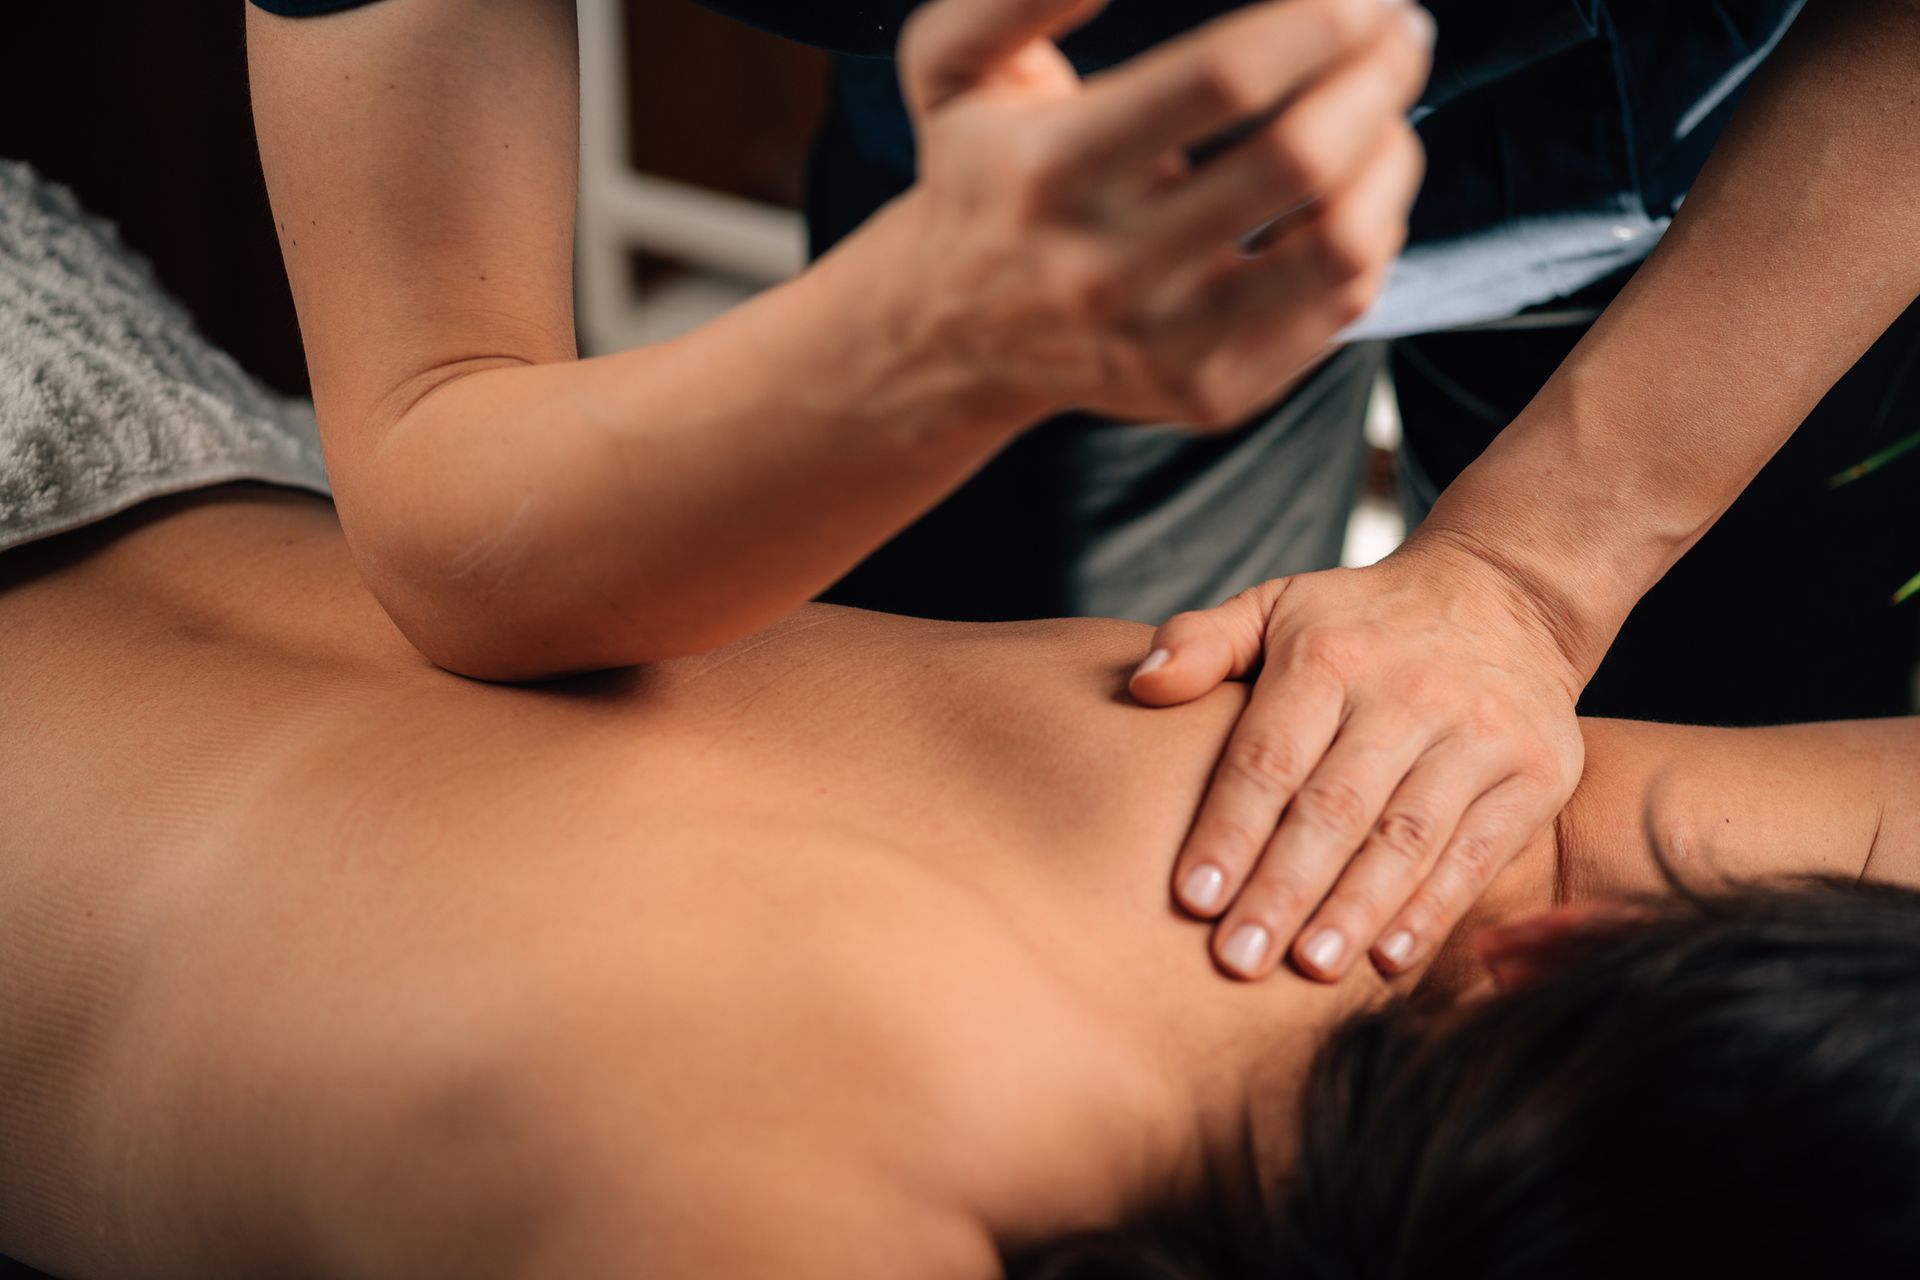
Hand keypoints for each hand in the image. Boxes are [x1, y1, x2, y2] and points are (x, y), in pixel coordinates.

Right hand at [891, 0, 1433, 429]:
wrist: (954, 332)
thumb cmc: (978, 173)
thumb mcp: (952, 63)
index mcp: (1051, 171)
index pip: (1225, 79)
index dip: (1321, 20)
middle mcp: (1106, 270)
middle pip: (1299, 159)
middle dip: (1379, 78)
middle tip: (1402, 35)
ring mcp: (1164, 344)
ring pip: (1341, 246)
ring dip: (1392, 159)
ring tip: (1386, 113)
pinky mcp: (1208, 392)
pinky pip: (1338, 309)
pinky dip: (1371, 234)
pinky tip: (1352, 193)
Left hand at [1129, 540, 1586, 981]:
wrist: (1507, 594)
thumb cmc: (1362, 621)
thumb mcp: (1277, 604)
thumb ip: (1203, 642)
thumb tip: (1143, 686)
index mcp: (1330, 655)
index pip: (1269, 755)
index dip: (1230, 829)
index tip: (1191, 898)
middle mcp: (1407, 693)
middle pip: (1335, 807)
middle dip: (1283, 888)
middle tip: (1238, 959)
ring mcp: (1478, 734)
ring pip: (1406, 836)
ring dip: (1356, 909)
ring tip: (1310, 969)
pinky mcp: (1534, 772)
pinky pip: (1479, 851)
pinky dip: (1435, 908)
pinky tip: (1389, 958)